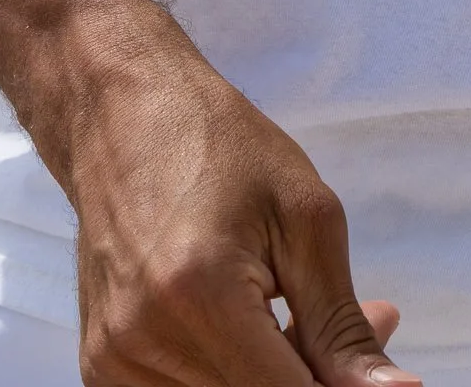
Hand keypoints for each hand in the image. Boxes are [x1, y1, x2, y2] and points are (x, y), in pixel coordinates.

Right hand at [57, 19, 416, 385]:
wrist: (120, 111)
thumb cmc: (221, 146)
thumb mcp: (305, 218)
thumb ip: (344, 327)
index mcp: (200, 295)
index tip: (368, 369)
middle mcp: (142, 340)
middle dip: (313, 379)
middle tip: (354, 322)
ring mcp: (113, 360)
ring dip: (270, 377)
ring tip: (288, 310)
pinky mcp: (101, 367)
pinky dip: (230, 375)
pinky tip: (248, 326)